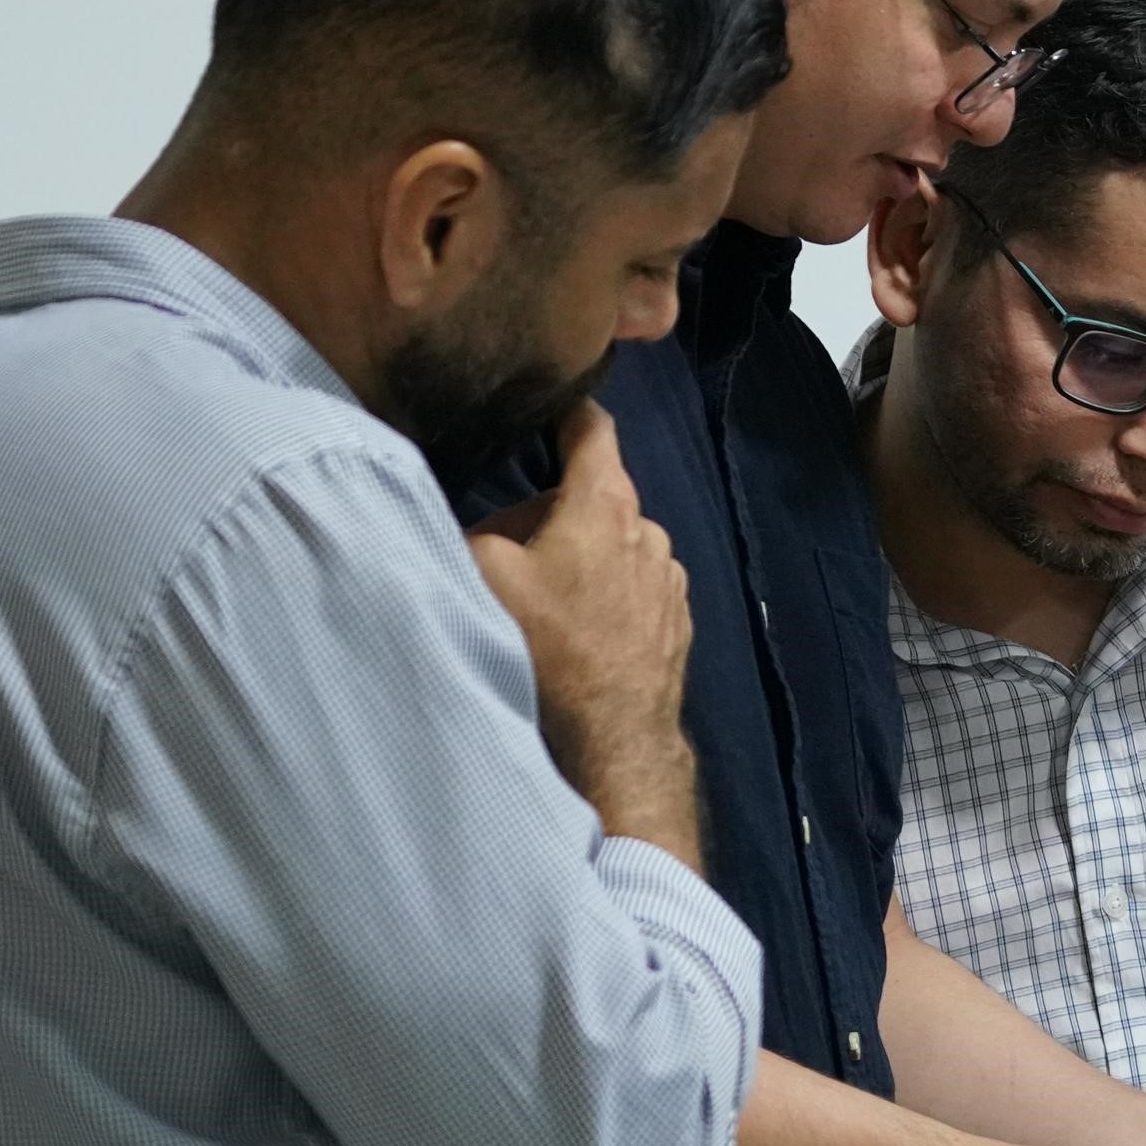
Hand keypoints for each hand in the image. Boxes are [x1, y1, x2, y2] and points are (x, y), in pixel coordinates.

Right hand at [465, 403, 700, 861]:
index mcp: (606, 502)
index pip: (591, 427)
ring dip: (580, 559)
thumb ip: (474, 526)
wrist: (614, 741)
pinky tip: (577, 636)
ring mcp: (669, 578)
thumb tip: (469, 516)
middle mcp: (649, 529)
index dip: (566, 410)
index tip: (547, 404)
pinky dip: (605, 596)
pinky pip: (632, 587)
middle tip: (509, 553)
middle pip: (592, 496)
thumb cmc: (551, 649)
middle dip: (551, 512)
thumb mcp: (484, 574)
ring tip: (543, 606)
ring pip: (613, 545)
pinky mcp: (676, 621)